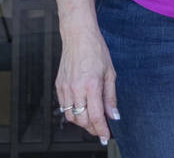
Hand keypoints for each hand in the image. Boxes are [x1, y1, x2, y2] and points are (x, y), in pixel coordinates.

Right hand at [55, 26, 117, 145]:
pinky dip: (73, 112)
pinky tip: (82, 110)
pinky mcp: (59, 86)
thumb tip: (114, 115)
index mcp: (91, 84)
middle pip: (82, 120)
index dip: (101, 129)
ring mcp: (65, 88)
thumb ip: (111, 96)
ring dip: (82, 123)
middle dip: (92, 128)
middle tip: (101, 130)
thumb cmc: (96, 51)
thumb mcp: (110, 73)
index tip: (105, 137)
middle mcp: (76, 88)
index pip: (95, 116)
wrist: (78, 36)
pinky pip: (64, 106)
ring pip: (71, 116)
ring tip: (92, 121)